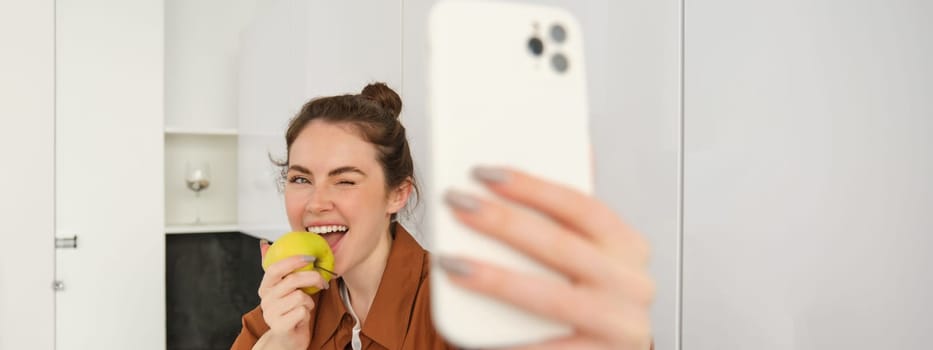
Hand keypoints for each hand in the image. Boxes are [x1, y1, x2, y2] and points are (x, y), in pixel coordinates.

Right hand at [254, 240, 327, 349]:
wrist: (286, 339)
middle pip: (293, 280)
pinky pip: (302, 311)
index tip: (311, 257)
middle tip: (323, 282)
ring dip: (309, 301)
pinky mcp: (280, 326)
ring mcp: (271, 313)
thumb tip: (265, 243)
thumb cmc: (288, 311)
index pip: (275, 268)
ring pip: (300, 296)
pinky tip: (301, 317)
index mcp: (266, 287)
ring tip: (305, 306)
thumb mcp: (283, 289)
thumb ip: (278, 269)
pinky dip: (307, 313)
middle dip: (313, 278)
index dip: (293, 260)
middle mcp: (265, 299)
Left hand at [439, 167, 653, 349]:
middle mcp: (634, 284)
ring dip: (496, 278)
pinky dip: (506, 337)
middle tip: (459, 204)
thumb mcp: (589, 252)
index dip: (532, 186)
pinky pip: (547, 346)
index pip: (582, 205)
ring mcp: (622, 326)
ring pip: (551, 296)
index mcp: (629, 247)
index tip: (484, 172)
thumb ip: (569, 213)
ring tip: (453, 262)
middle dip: (504, 222)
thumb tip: (559, 148)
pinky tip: (470, 323)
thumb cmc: (589, 298)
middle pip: (561, 246)